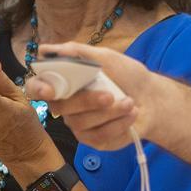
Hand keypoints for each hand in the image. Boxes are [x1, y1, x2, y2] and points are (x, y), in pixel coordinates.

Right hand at [26, 43, 140, 150]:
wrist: (153, 98)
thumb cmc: (128, 75)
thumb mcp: (106, 57)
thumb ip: (77, 53)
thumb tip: (46, 50)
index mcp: (65, 83)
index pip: (37, 88)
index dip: (38, 89)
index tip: (49, 90)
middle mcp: (67, 106)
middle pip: (62, 107)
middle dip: (87, 101)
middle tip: (110, 95)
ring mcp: (79, 125)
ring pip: (82, 123)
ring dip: (111, 111)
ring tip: (130, 102)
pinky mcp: (94, 140)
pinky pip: (98, 136)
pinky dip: (118, 123)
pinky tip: (131, 114)